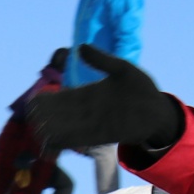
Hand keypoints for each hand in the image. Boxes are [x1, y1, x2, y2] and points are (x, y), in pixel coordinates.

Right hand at [27, 45, 184, 150]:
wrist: (159, 113)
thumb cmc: (142, 88)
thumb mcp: (123, 70)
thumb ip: (103, 60)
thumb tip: (81, 47)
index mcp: (90, 93)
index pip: (64, 96)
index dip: (48, 100)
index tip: (35, 102)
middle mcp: (89, 109)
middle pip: (61, 113)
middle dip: (46, 117)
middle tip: (33, 118)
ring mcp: (95, 124)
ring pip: (67, 128)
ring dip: (52, 131)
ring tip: (39, 133)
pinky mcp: (103, 137)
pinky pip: (79, 140)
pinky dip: (66, 142)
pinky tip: (52, 145)